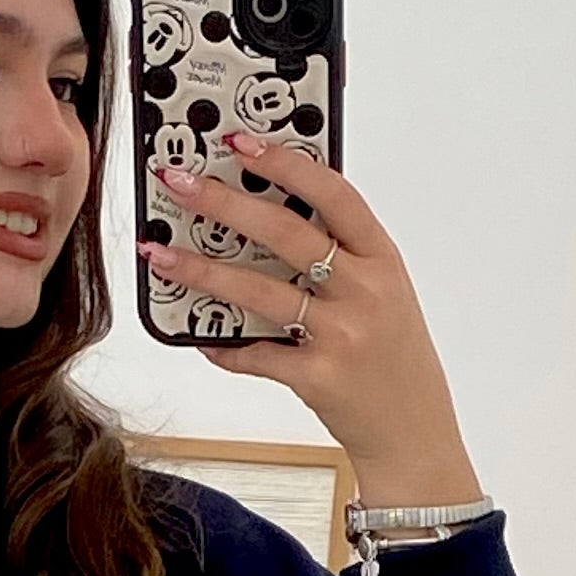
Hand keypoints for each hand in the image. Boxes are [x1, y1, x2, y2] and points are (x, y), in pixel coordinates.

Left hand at [136, 127, 484, 505]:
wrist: (414, 432)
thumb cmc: (395, 359)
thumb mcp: (385, 293)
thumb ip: (343, 256)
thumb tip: (272, 217)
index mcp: (383, 258)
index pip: (333, 193)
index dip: (284, 162)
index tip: (240, 143)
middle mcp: (365, 290)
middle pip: (285, 232)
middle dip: (224, 202)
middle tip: (179, 183)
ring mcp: (341, 335)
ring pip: (259, 291)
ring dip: (202, 271)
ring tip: (161, 254)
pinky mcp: (318, 378)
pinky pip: (256, 355)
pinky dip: (225, 347)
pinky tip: (200, 338)